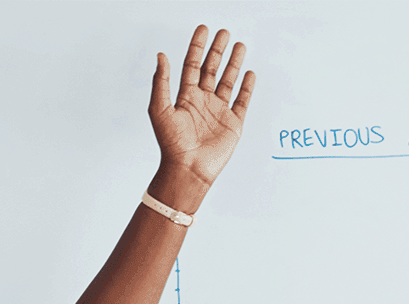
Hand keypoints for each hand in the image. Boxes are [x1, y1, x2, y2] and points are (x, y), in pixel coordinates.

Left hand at [148, 26, 254, 207]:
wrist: (188, 169)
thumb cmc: (171, 144)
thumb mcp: (159, 109)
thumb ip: (161, 81)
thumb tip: (161, 55)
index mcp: (185, 96)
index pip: (192, 65)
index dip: (197, 46)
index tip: (203, 29)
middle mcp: (202, 101)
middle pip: (211, 69)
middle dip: (218, 50)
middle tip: (224, 32)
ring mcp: (218, 111)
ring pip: (228, 81)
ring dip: (233, 63)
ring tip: (239, 46)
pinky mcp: (233, 123)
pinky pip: (242, 101)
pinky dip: (247, 87)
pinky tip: (249, 74)